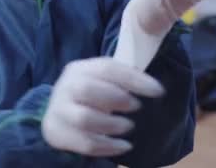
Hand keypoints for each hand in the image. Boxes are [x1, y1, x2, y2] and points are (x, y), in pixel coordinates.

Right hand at [42, 57, 164, 156]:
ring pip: (85, 118)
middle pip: (87, 90)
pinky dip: (108, 146)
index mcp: (80, 68)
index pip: (107, 68)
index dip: (134, 79)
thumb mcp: (101, 79)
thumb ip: (122, 79)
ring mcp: (58, 110)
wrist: (59, 113)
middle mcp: (66, 86)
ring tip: (129, 127)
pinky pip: (84, 143)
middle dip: (117, 99)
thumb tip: (154, 86)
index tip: (158, 90)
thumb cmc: (91, 94)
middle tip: (137, 107)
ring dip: (112, 124)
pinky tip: (123, 146)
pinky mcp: (57, 133)